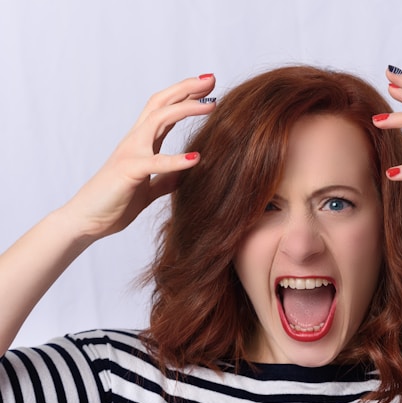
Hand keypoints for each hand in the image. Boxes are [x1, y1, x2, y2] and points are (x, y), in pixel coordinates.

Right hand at [61, 74, 216, 238]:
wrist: (85, 221)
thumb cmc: (113, 203)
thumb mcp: (147, 189)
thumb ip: (165, 179)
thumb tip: (185, 174)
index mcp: (141, 143)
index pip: (164, 110)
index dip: (185, 96)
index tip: (208, 87)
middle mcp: (135, 141)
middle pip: (161, 103)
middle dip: (186, 89)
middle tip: (211, 79)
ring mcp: (130, 153)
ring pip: (158, 119)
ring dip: (186, 109)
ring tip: (211, 107)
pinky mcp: (129, 172)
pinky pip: (155, 163)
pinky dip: (176, 160)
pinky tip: (196, 158)